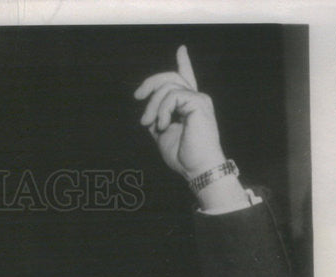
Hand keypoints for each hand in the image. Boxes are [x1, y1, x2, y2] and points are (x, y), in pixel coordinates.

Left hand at [133, 45, 224, 180]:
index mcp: (189, 105)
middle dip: (150, 83)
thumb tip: (148, 110)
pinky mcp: (198, 102)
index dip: (183, 63)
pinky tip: (163, 125)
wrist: (197, 168)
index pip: (186, 79)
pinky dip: (162, 110)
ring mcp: (198, 99)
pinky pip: (172, 96)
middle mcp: (196, 98)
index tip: (182, 48)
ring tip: (150, 124)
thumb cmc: (183, 156)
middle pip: (170, 77)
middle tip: (137, 97)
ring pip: (168, 86)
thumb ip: (157, 119)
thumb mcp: (163, 136)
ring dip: (153, 105)